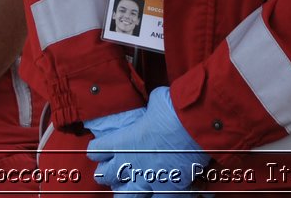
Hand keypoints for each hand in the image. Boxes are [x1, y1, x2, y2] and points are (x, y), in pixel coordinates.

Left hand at [85, 88, 208, 194]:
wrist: (194, 127)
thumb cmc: (173, 110)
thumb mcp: (155, 102)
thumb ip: (150, 109)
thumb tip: (156, 106)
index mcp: (122, 142)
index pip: (95, 151)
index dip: (98, 150)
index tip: (104, 148)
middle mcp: (129, 163)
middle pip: (104, 175)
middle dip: (107, 172)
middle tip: (115, 167)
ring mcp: (147, 178)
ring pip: (124, 194)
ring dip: (126, 188)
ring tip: (132, 183)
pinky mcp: (166, 189)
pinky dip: (156, 193)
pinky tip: (160, 187)